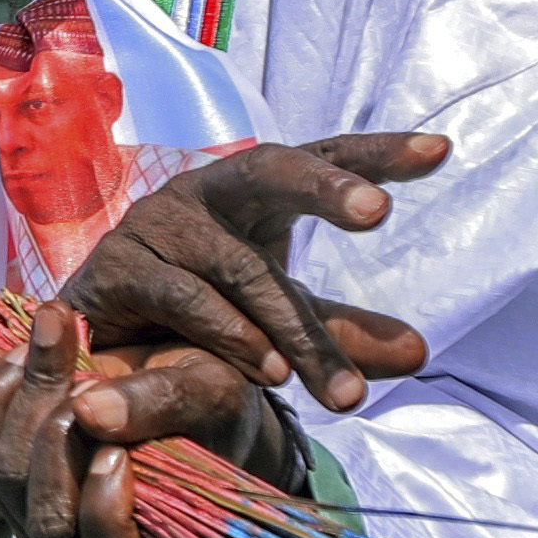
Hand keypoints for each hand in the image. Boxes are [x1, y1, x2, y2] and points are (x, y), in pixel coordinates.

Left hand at [0, 298, 303, 537]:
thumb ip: (161, 403)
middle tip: (86, 374)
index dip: (107, 515)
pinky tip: (27, 351)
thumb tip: (90, 412)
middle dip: (59, 443)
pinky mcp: (2, 477)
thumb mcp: (208, 392)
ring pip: (6, 480)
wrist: (175, 378)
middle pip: (49, 519)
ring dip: (26, 405)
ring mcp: (34, 515)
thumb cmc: (207, 403)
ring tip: (57, 341)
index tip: (119, 451)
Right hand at [59, 133, 447, 412]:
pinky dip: (230, 334)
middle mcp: (204, 191)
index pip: (321, 157)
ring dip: (291, 326)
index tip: (440, 151)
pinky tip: (269, 371)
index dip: (377, 153)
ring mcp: (157, 222)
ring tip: (336, 386)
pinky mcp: (118, 264)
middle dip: (325, 186)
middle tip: (377, 212)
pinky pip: (185, 295)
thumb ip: (339, 335)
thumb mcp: (277, 327)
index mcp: (250, 193)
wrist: (97, 355)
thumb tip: (420, 353)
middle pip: (270, 170)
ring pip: (239, 264)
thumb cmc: (194, 322)